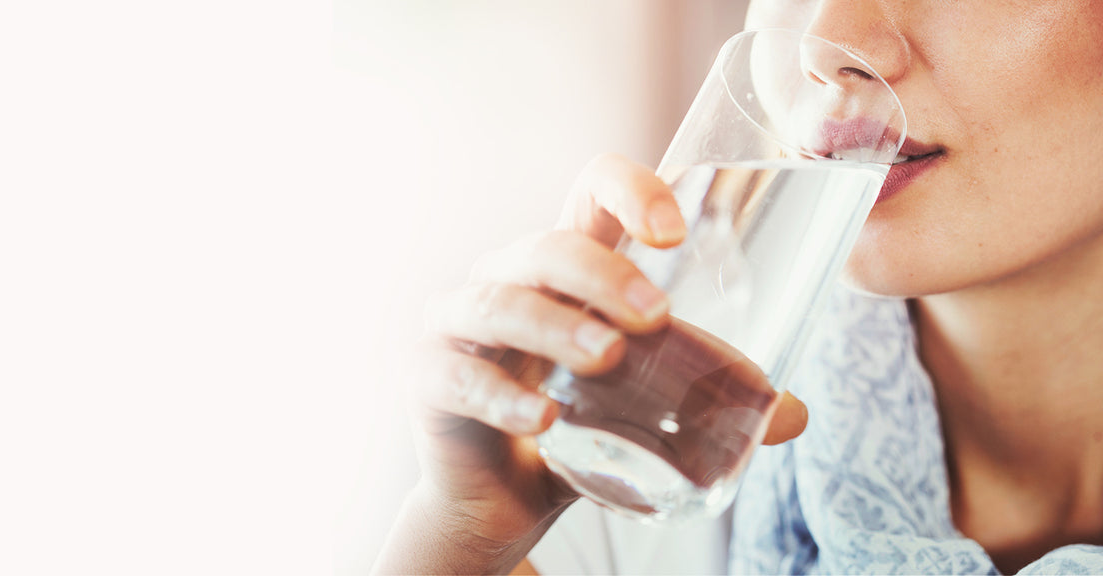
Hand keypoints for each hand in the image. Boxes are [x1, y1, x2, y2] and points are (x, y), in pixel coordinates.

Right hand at [379, 154, 808, 573]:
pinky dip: (502, 395)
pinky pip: (460, 376)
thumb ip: (703, 396)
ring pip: (500, 302)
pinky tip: (543, 420)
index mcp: (564, 268)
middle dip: (602, 273)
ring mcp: (459, 325)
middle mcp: (506, 280)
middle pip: (546, 248)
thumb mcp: (642, 403)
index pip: (589, 193)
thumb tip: (790, 411)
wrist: (499, 500)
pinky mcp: (429, 377)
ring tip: (607, 359)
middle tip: (654, 317)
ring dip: (556, 326)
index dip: (628, 190)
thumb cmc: (575, 429)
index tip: (674, 230)